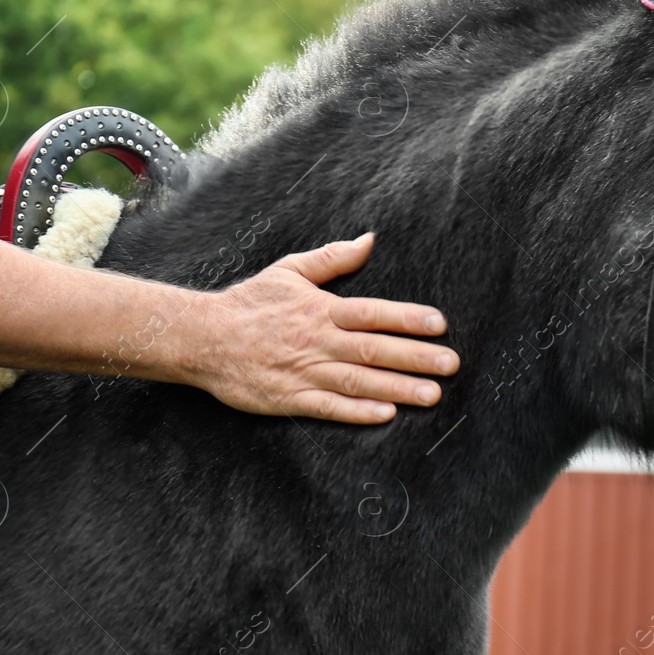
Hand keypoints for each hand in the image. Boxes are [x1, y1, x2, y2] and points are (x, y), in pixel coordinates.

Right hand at [181, 233, 457, 421]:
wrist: (202, 337)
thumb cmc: (250, 303)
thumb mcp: (290, 270)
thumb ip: (333, 258)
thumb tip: (369, 239)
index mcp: (320, 309)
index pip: (372, 312)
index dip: (407, 318)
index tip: (440, 324)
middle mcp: (316, 341)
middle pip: (373, 350)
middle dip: (415, 357)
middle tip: (451, 364)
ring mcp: (303, 372)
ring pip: (358, 381)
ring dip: (397, 388)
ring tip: (432, 394)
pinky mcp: (288, 399)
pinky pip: (327, 408)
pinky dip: (356, 412)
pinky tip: (385, 415)